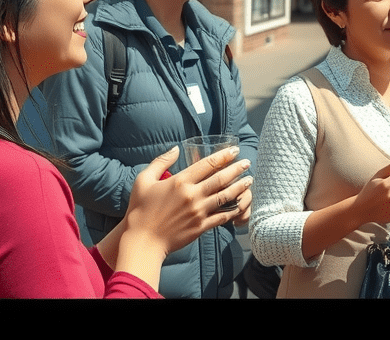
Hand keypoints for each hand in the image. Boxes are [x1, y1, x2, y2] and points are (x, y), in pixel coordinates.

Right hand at [124, 146, 250, 258]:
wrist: (142, 241)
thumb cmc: (139, 211)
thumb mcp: (143, 181)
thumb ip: (160, 162)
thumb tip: (176, 149)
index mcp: (179, 182)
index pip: (208, 164)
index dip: (224, 156)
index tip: (235, 150)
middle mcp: (192, 195)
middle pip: (221, 178)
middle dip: (237, 169)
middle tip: (247, 163)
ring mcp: (198, 211)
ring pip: (226, 196)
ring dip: (240, 187)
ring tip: (250, 180)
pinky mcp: (201, 226)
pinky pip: (223, 216)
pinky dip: (235, 209)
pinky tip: (242, 203)